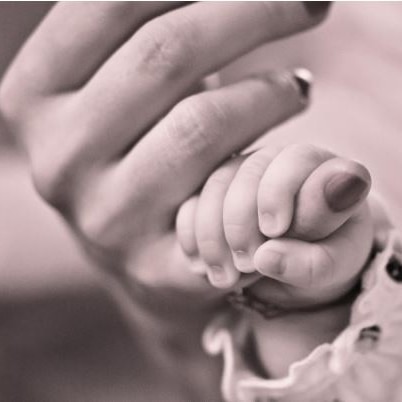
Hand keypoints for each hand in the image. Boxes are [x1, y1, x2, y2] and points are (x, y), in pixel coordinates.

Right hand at [0, 2, 329, 315]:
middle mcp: (58, 159)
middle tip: (312, 2)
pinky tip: (290, 153)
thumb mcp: (120, 92)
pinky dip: (271, 161)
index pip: (111, 4)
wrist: (134, 246)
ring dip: (271, 93)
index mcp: (34, 98)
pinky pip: (229, 200)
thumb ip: (144, 37)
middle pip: (165, 56)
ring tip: (299, 87)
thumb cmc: (132, 154)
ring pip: (200, 125)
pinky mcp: (156, 265)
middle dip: (257, 12)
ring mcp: (105, 218)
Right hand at [177, 142, 372, 307]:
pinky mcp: (219, 192)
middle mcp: (283, 163)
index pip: (298, 159)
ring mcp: (248, 173)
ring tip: (223, 278)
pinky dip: (192, 236)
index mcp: (325, 171)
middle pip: (251, 170)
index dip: (278, 192)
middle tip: (246, 264)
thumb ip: (313, 263)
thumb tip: (267, 258)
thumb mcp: (333, 269)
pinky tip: (201, 265)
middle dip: (241, 220)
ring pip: (217, 185)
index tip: (272, 231)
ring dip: (213, 234)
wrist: (298, 264)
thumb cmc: (325, 258)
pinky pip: (193, 202)